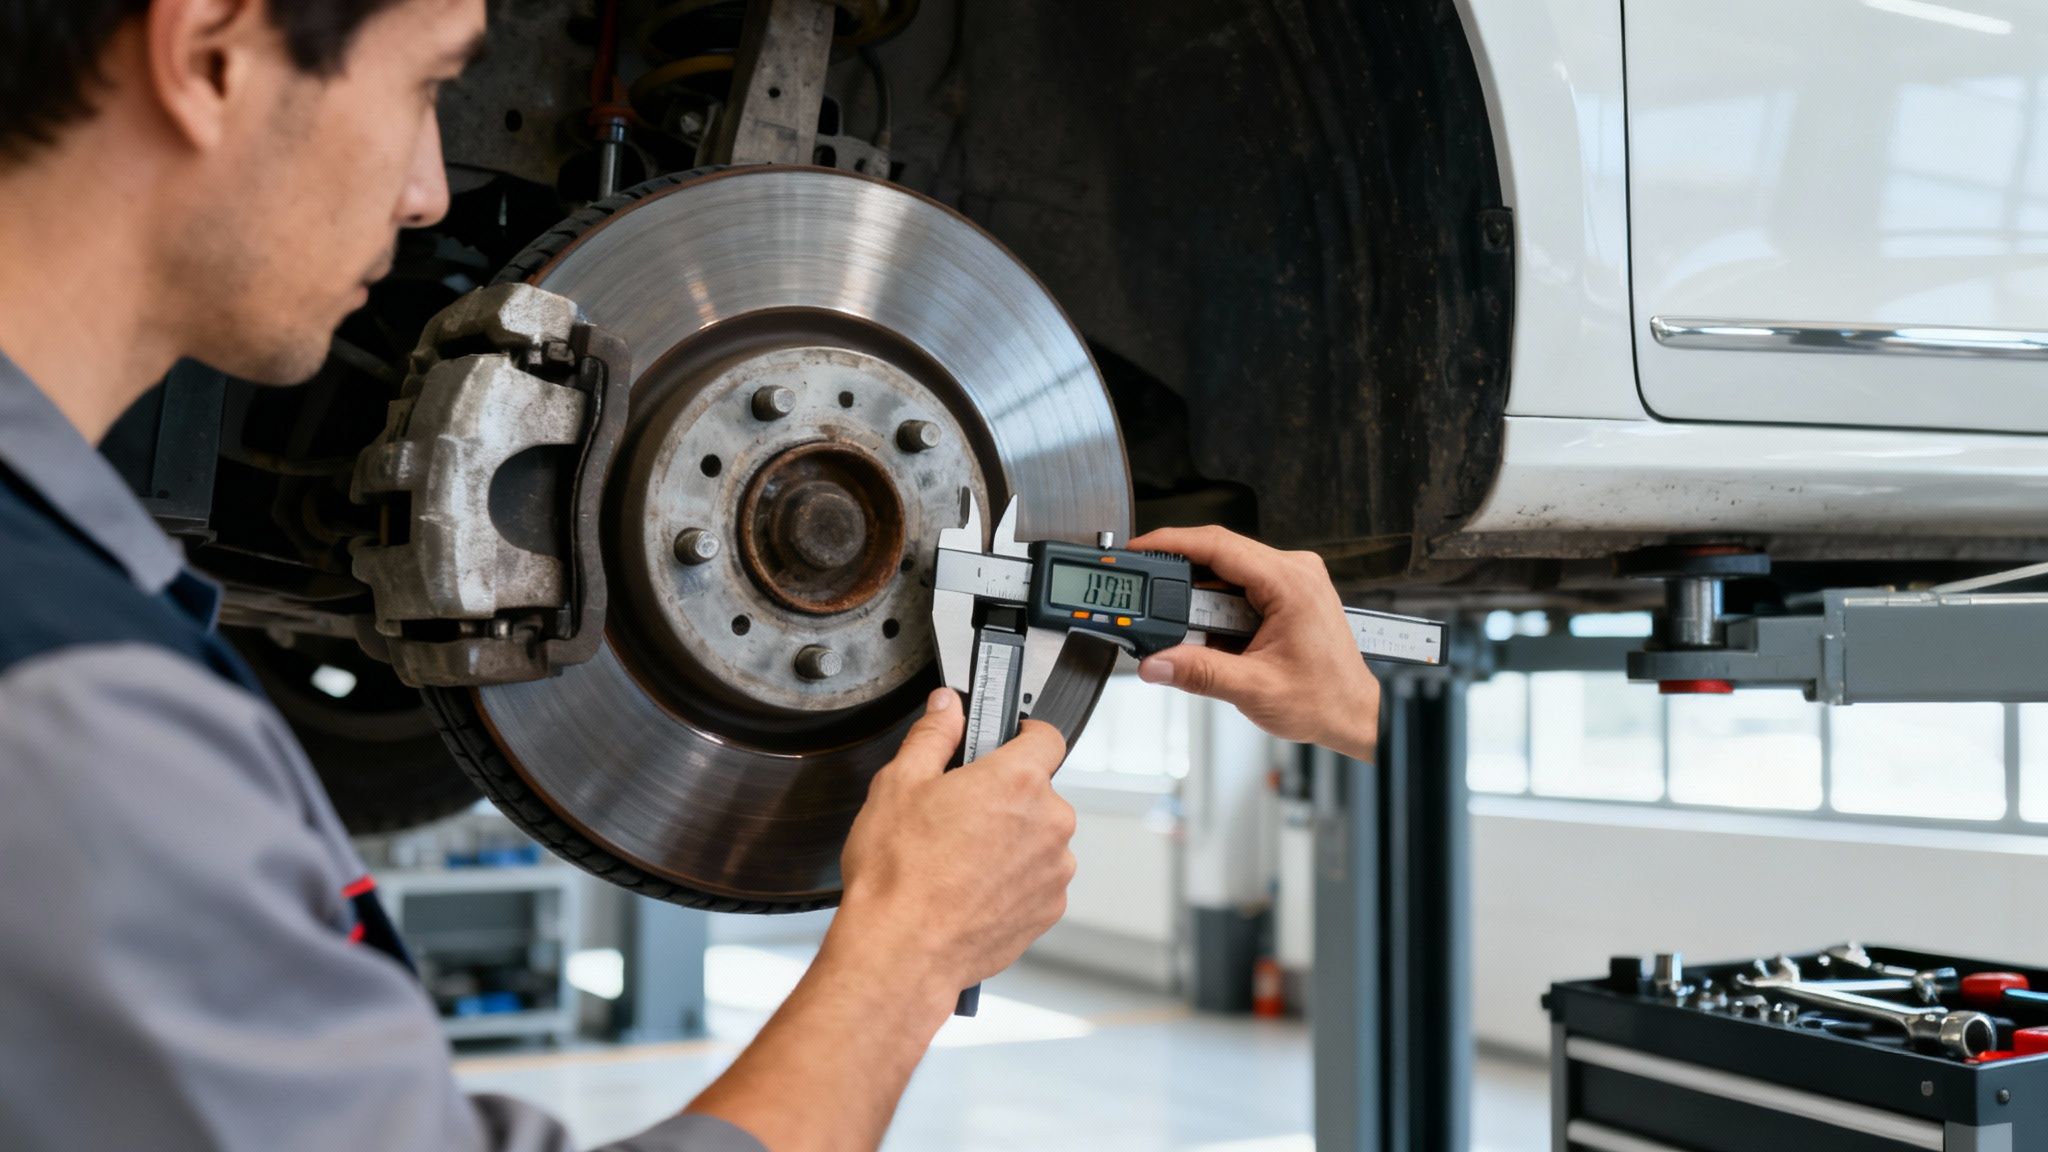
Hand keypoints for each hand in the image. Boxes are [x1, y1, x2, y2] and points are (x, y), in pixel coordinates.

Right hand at [831, 689, 1075, 1001]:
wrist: (901, 951)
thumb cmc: (897, 874)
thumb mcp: (899, 784)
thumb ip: (933, 735)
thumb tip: (947, 707)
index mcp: (1017, 781)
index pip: (1047, 736)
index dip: (1024, 734)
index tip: (1006, 742)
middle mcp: (1049, 823)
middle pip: (1039, 792)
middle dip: (1006, 797)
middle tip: (959, 814)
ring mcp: (1054, 870)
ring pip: (1039, 839)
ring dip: (1011, 841)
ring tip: (960, 860)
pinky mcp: (1050, 910)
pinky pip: (1037, 880)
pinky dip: (1012, 881)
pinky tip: (970, 888)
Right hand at [1128, 525, 1380, 760]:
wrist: (1354, 715)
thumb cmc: (1325, 699)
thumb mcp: (1254, 688)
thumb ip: (1199, 673)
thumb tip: (1156, 663)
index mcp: (1291, 583)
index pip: (1219, 544)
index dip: (1172, 542)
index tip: (1139, 548)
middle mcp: (1295, 572)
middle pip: (1219, 553)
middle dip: (1179, 575)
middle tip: (1147, 598)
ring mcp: (1292, 580)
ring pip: (1227, 570)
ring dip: (1199, 596)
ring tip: (1184, 629)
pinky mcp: (1287, 592)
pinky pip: (1239, 584)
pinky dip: (1216, 605)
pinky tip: (1209, 631)